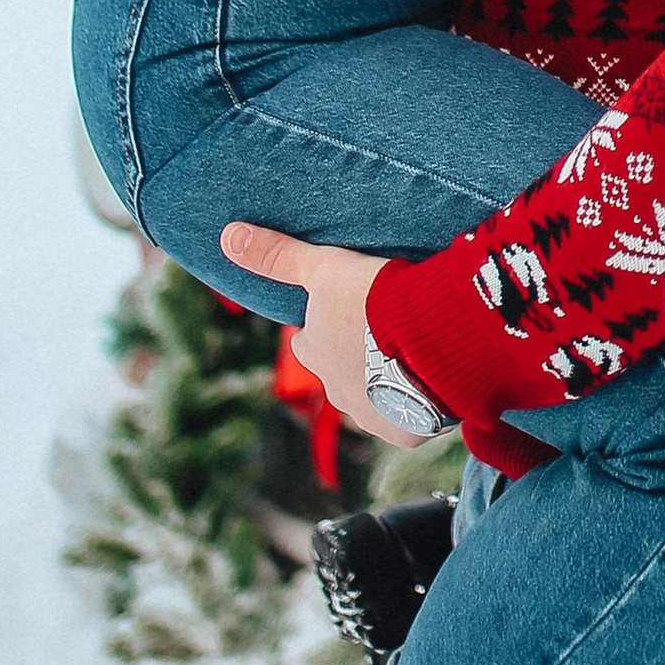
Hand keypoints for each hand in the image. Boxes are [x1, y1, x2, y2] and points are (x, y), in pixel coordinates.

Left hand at [220, 221, 420, 446]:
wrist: (428, 336)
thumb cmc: (373, 301)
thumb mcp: (324, 268)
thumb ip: (278, 256)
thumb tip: (228, 235)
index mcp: (315, 352)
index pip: (308, 341)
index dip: (325, 326)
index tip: (349, 310)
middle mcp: (336, 390)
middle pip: (340, 373)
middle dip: (357, 358)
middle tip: (384, 331)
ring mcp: (371, 414)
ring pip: (376, 398)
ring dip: (390, 380)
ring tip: (417, 352)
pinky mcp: (407, 429)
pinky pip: (411, 418)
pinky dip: (420, 402)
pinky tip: (435, 379)